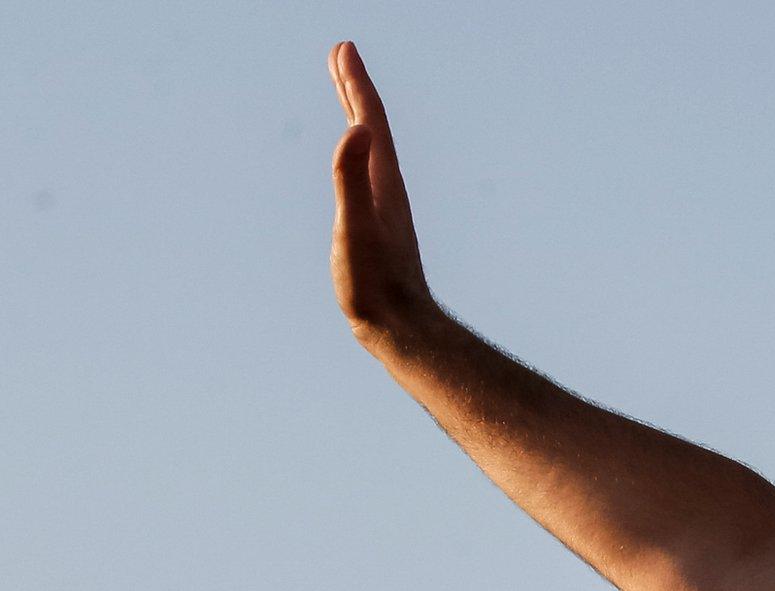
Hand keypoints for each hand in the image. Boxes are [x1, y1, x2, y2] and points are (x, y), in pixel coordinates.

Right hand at [328, 42, 437, 348]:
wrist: (399, 326)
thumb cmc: (373, 282)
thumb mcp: (355, 227)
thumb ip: (352, 178)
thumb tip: (359, 129)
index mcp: (383, 181)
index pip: (370, 120)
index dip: (356, 83)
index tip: (344, 48)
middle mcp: (388, 188)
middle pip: (372, 128)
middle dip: (355, 89)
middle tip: (342, 53)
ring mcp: (384, 206)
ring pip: (370, 149)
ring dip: (358, 116)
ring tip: (347, 94)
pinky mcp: (378, 225)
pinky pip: (365, 174)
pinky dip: (356, 153)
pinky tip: (353, 161)